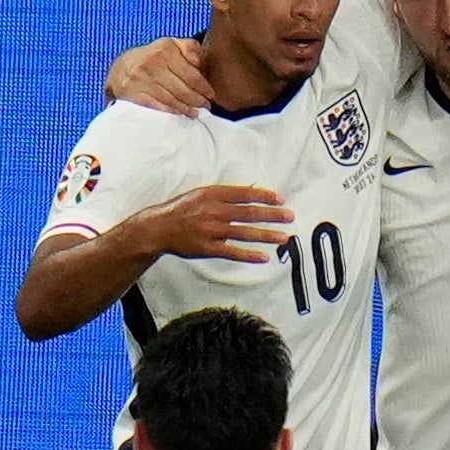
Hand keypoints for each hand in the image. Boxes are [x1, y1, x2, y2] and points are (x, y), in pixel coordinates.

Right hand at [106, 36, 209, 116]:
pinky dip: (170, 111)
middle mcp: (152, 63)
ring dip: (186, 108)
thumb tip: (199, 60)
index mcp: (165, 50)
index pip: (191, 74)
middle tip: (206, 106)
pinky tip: (178, 113)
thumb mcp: (169, 46)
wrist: (119, 68)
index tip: (210, 94)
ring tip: (195, 112)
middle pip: (182, 89)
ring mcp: (140, 79)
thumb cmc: (151, 58)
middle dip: (197, 100)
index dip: (204, 87)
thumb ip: (187, 47)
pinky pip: (156, 105)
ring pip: (171, 99)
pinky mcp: (132, 93)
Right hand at [136, 184, 291, 263]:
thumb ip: (225, 195)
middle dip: (272, 215)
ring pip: (244, 233)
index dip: (264, 196)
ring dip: (266, 235)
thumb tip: (251, 192)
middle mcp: (214, 211)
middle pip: (249, 213)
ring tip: (284, 237)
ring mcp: (211, 230)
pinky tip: (264, 257)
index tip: (280, 199)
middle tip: (290, 216)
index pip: (244, 194)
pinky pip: (233, 252)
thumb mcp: (201, 194)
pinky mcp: (208, 248)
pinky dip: (249, 255)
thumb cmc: (182, 209)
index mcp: (213, 194)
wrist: (159, 228)